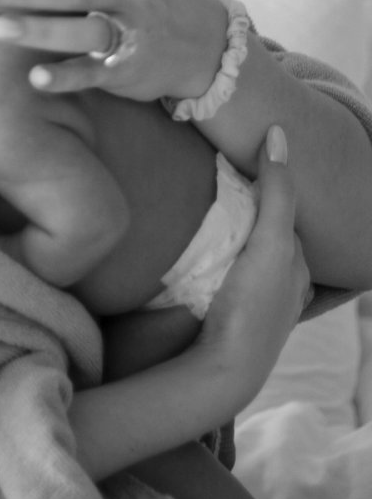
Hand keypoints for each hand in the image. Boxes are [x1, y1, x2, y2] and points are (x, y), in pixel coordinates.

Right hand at [195, 126, 310, 412]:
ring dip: (234, 239)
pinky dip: (221, 264)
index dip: (268, 187)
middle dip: (253, 214)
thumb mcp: (272, 240)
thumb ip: (277, 191)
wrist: (223, 367)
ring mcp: (257, 305)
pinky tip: (201, 259)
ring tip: (206, 217)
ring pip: (249, 259)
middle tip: (219, 185)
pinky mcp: (231, 317)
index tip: (239, 162)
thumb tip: (278, 132)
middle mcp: (284, 286)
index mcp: (298, 265)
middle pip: (269, 237)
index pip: (285, 214)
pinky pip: (229, 279)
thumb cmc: (252, 303)